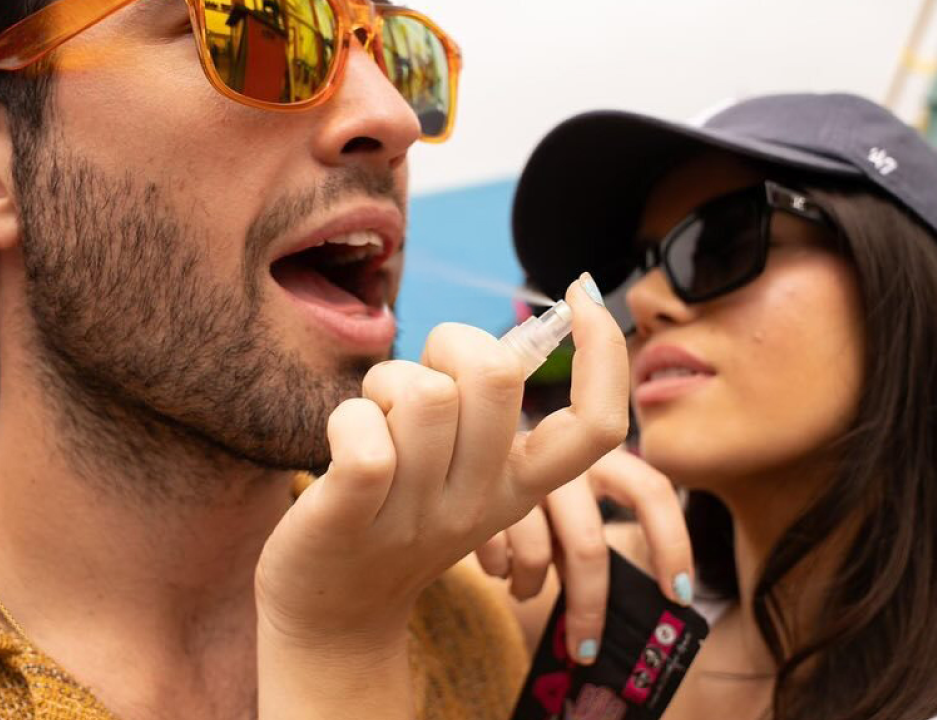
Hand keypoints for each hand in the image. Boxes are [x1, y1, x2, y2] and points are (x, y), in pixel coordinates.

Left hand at [255, 276, 627, 718]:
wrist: (332, 616)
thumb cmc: (394, 512)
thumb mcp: (460, 469)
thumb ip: (485, 404)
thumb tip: (528, 330)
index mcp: (519, 486)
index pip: (596, 426)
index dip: (604, 351)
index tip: (581, 292)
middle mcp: (481, 502)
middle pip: (495, 374)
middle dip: (449, 345)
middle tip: (417, 387)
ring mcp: (419, 513)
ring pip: (424, 393)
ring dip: (386, 384)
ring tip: (374, 423)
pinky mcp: (354, 515)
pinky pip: (365, 436)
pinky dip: (346, 419)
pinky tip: (341, 446)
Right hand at [477, 448, 693, 664]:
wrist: (452, 460)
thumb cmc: (530, 503)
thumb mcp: (569, 510)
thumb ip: (591, 541)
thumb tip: (624, 615)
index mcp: (598, 458)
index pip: (650, 490)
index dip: (671, 543)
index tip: (680, 596)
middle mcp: (560, 459)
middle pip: (587, 544)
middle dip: (590, 608)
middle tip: (587, 650)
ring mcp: (515, 474)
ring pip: (535, 555)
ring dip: (532, 589)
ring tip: (525, 589)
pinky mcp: (472, 492)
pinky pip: (495, 557)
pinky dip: (498, 572)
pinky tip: (496, 565)